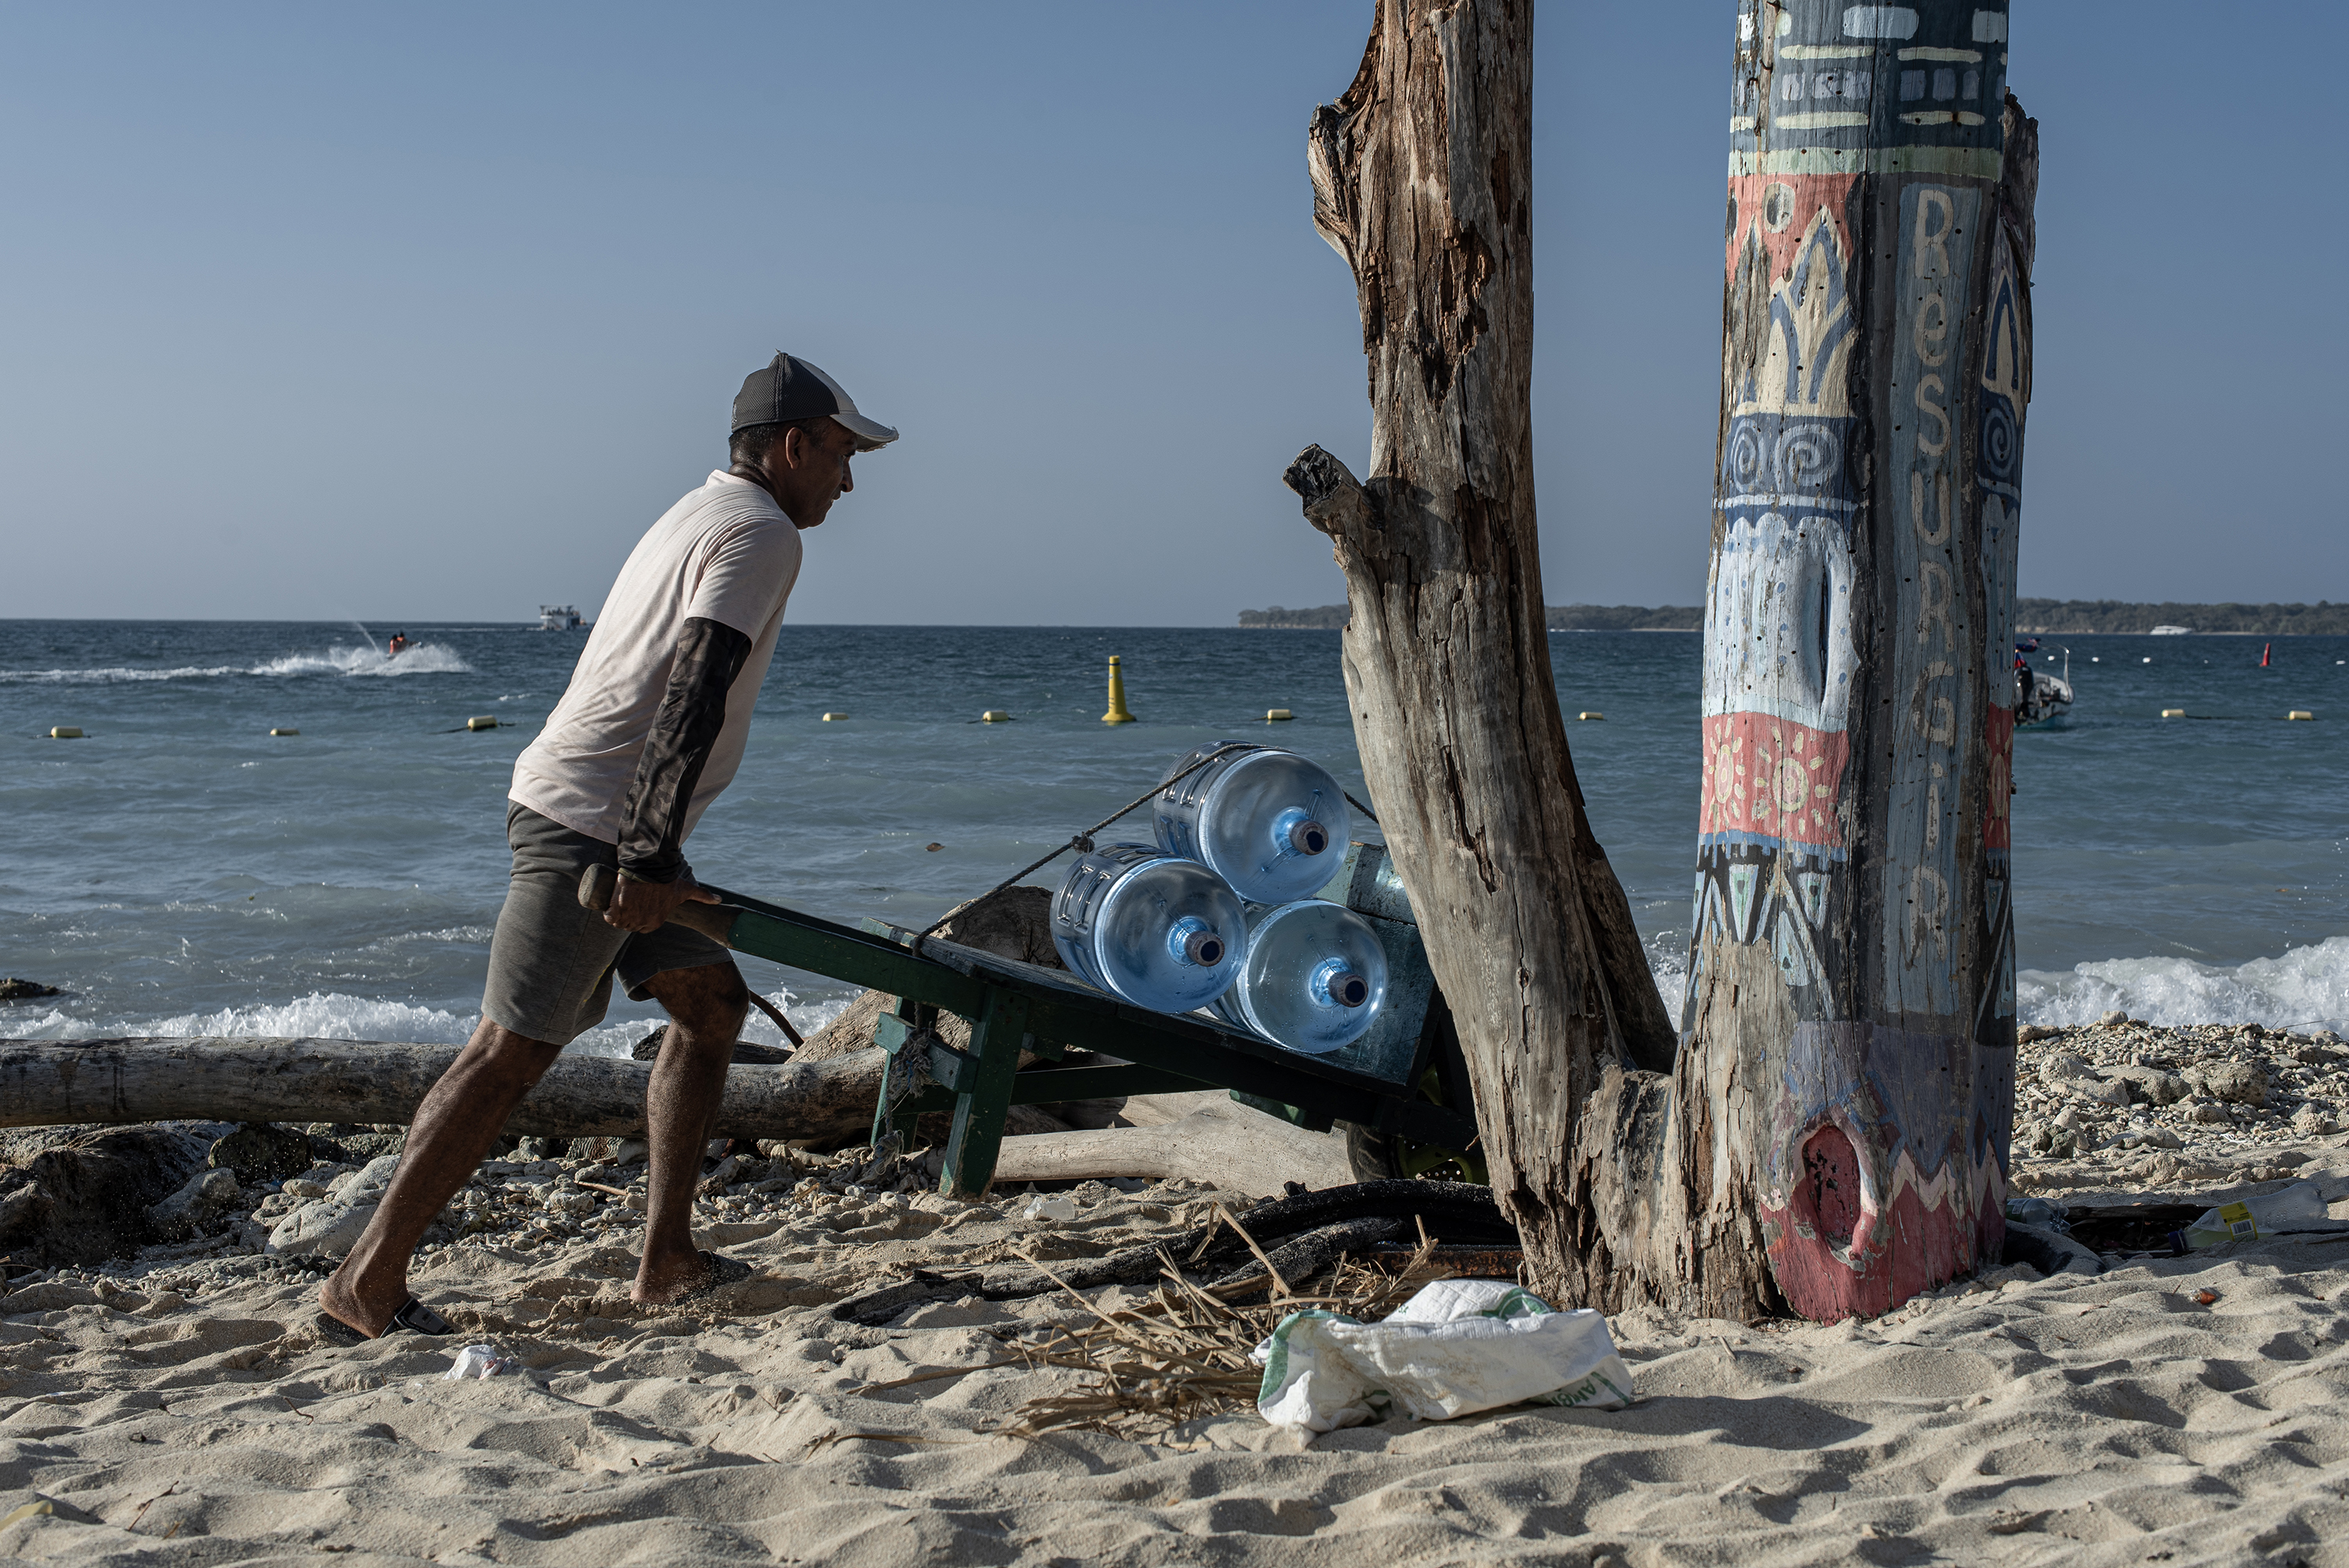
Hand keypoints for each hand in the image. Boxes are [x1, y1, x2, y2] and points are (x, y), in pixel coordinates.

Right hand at [603, 870, 718, 933]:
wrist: (648, 867)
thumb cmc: (666, 879)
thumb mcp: (685, 889)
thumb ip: (702, 896)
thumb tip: (719, 900)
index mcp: (656, 922)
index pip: (644, 928)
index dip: (641, 920)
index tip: (639, 909)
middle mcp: (642, 922)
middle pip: (630, 926)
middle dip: (628, 918)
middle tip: (628, 905)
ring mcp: (628, 916)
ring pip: (618, 923)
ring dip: (617, 917)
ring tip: (619, 905)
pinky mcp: (616, 908)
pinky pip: (608, 917)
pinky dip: (607, 913)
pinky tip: (610, 906)